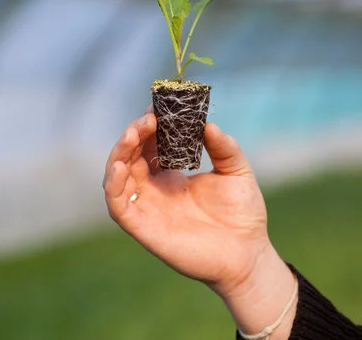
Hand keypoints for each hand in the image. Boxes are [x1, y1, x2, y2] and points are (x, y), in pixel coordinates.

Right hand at [102, 109, 296, 337]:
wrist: (248, 254)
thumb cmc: (243, 215)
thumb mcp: (236, 171)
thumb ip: (223, 147)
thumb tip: (208, 124)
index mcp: (171, 175)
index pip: (149, 145)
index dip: (150, 126)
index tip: (159, 107)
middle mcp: (154, 190)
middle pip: (130, 156)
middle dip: (134, 134)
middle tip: (148, 118)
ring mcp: (147, 208)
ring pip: (117, 176)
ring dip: (120, 153)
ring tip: (133, 134)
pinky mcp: (143, 228)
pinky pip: (117, 206)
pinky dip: (113, 185)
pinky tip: (120, 166)